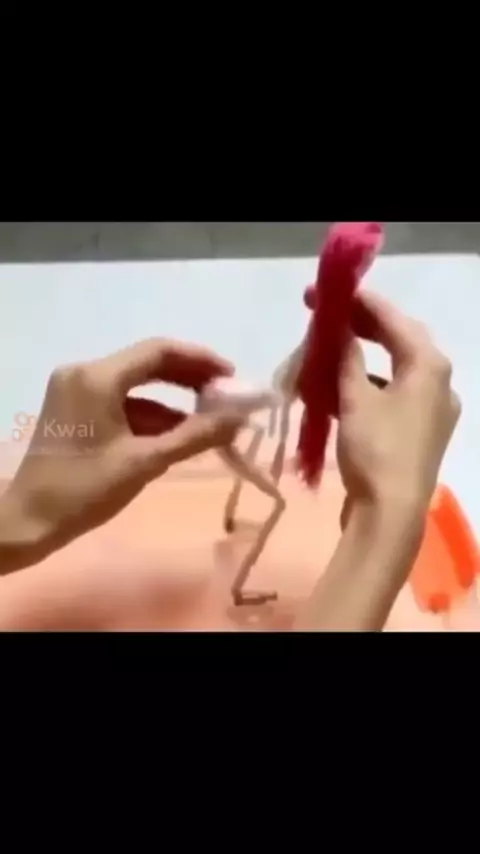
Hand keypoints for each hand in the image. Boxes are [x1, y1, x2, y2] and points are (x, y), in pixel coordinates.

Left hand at [1, 339, 240, 568]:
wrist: (29, 522)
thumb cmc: (85, 490)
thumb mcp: (145, 462)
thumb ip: (195, 436)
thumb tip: (240, 418)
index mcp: (97, 377)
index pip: (159, 351)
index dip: (201, 360)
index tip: (232, 378)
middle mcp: (84, 372)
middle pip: (148, 363)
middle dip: (189, 378)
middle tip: (226, 396)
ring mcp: (75, 389)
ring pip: (136, 384)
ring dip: (172, 400)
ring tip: (210, 420)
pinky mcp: (74, 409)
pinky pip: (121, 402)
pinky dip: (150, 414)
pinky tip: (178, 434)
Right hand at [337, 292, 460, 523]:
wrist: (391, 514)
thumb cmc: (376, 450)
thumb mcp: (355, 398)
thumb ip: (345, 357)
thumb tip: (336, 328)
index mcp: (429, 366)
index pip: (393, 319)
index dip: (358, 302)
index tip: (325, 291)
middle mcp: (439, 383)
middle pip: (399, 341)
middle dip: (361, 327)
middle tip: (325, 315)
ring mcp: (432, 410)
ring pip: (394, 370)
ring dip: (361, 359)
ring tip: (327, 350)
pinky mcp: (419, 433)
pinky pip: (392, 396)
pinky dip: (367, 387)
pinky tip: (338, 390)